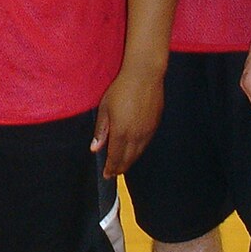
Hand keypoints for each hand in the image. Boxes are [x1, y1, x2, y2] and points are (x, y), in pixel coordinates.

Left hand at [91, 64, 164, 178]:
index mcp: (121, 133)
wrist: (145, 76)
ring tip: (123, 164)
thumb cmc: (121, 89)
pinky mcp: (155, 125)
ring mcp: (148, 131)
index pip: (115, 158)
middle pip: (128, 159)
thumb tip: (95, 148)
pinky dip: (139, 150)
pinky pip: (146, 143)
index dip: (111, 168)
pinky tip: (134, 150)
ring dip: (130, 160)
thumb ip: (101, 130)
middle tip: (113, 173)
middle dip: (120, 167)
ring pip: (138, 153)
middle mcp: (136, 136)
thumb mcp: (105, 108)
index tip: (106, 175)